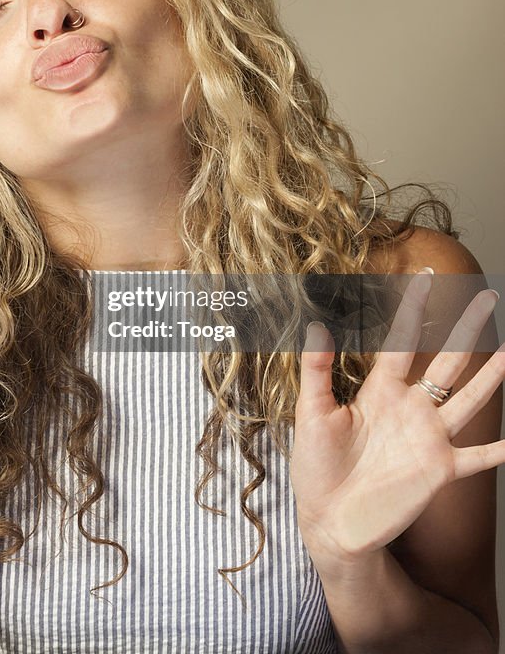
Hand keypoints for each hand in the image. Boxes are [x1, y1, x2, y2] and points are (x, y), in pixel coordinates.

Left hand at [289, 269, 503, 561]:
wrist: (328, 521)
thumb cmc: (317, 467)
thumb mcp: (312, 414)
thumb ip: (317, 371)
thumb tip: (316, 325)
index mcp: (379, 390)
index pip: (401, 340)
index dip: (413, 308)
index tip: (426, 276)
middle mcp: (410, 408)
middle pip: (445, 360)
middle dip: (467, 329)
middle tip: (488, 298)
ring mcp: (428, 438)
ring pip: (468, 399)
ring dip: (491, 376)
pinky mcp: (438, 471)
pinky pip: (478, 458)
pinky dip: (499, 450)